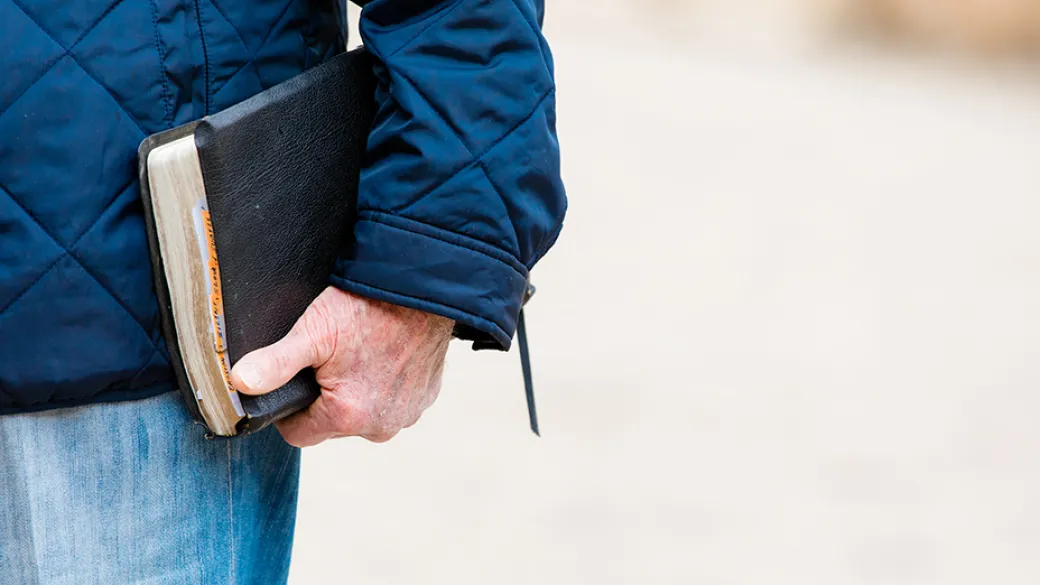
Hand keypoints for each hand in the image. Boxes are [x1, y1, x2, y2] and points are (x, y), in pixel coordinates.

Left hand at [229, 287, 453, 446]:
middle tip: (331, 358)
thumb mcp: (314, 331)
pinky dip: (387, 385)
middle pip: (334, 425)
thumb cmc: (367, 307)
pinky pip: (395, 402)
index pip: (299, 434)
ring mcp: (407, 414)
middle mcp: (380, 426)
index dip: (291, 409)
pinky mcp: (426, 398)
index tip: (299, 377)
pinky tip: (385, 354)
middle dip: (327, 398)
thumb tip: (239, 385)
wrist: (422, 287)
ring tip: (361, 353)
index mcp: (347, 417)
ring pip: (365, 414)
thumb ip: (274, 363)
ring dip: (359, 393)